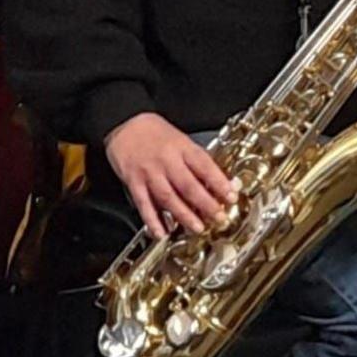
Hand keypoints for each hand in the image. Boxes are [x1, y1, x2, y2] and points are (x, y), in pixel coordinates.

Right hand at [105, 112, 235, 238]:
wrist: (125, 124)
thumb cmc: (156, 132)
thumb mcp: (182, 140)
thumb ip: (197, 161)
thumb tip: (216, 182)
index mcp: (182, 148)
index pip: (205, 166)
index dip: (220, 183)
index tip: (231, 196)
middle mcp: (167, 161)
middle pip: (188, 185)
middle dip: (205, 204)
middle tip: (218, 218)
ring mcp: (149, 173)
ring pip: (168, 197)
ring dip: (183, 215)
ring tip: (197, 228)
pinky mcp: (133, 182)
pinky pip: (144, 204)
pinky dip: (152, 220)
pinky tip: (161, 232)